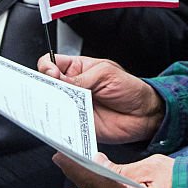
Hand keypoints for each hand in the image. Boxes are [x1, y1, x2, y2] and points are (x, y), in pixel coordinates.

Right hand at [38, 54, 164, 143]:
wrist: (144, 114)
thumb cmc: (129, 88)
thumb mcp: (106, 74)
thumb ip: (81, 78)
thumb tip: (57, 79)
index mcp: (77, 69)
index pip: (50, 63)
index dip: (46, 67)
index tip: (51, 73)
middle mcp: (72, 87)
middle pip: (45, 85)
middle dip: (43, 87)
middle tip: (50, 91)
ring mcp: (73, 106)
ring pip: (50, 105)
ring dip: (50, 106)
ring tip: (57, 105)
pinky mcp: (76, 124)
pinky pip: (62, 124)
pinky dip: (59, 124)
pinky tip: (63, 120)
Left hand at [53, 152, 177, 187]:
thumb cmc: (184, 183)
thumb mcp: (153, 167)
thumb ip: (121, 169)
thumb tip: (96, 163)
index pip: (100, 187)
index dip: (78, 171)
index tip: (61, 156)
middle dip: (79, 175)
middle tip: (63, 155)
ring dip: (88, 184)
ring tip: (74, 163)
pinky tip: (94, 178)